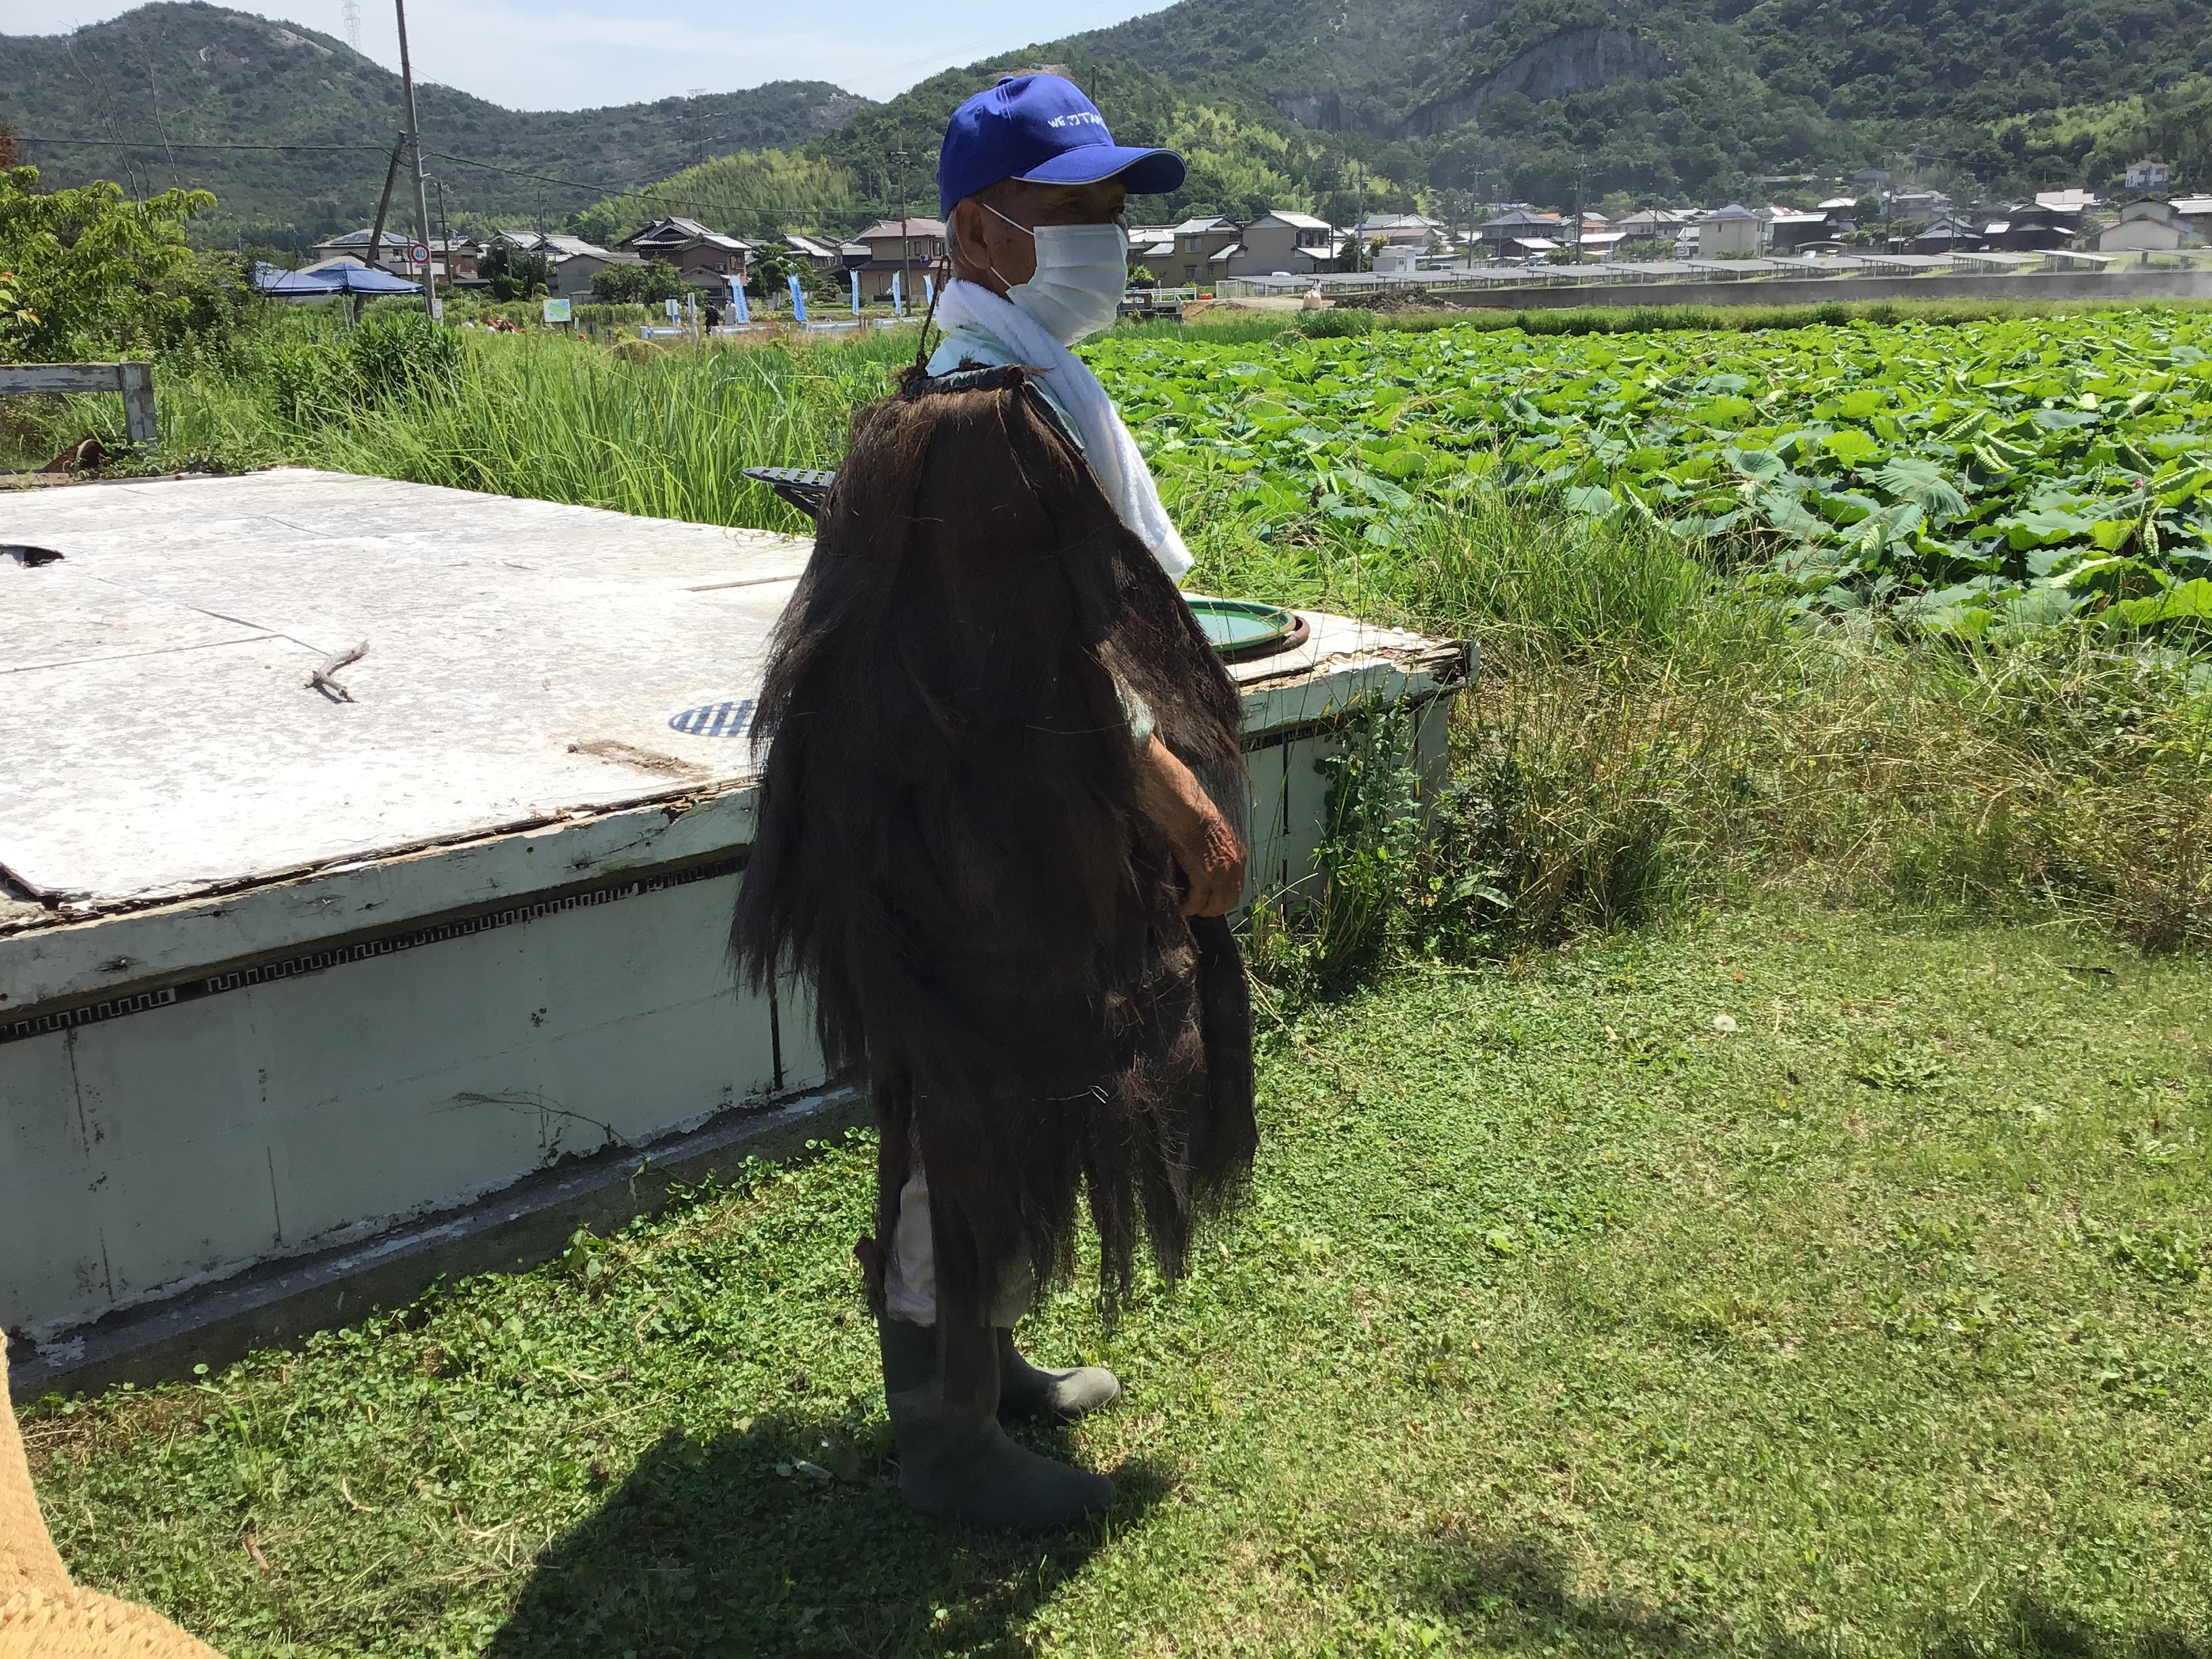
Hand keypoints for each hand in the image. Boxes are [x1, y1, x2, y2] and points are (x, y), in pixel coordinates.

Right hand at [1131, 735, 1245, 916]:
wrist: (1187, 809)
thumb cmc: (1196, 815)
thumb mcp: (1216, 834)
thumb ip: (1218, 851)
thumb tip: (1208, 862)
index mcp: (1239, 856)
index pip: (1237, 886)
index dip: (1223, 895)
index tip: (1210, 898)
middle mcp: (1235, 867)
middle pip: (1230, 900)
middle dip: (1214, 907)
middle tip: (1199, 908)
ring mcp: (1221, 873)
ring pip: (1215, 905)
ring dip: (1202, 910)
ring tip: (1189, 908)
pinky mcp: (1204, 876)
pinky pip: (1197, 901)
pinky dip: (1189, 907)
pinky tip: (1181, 907)